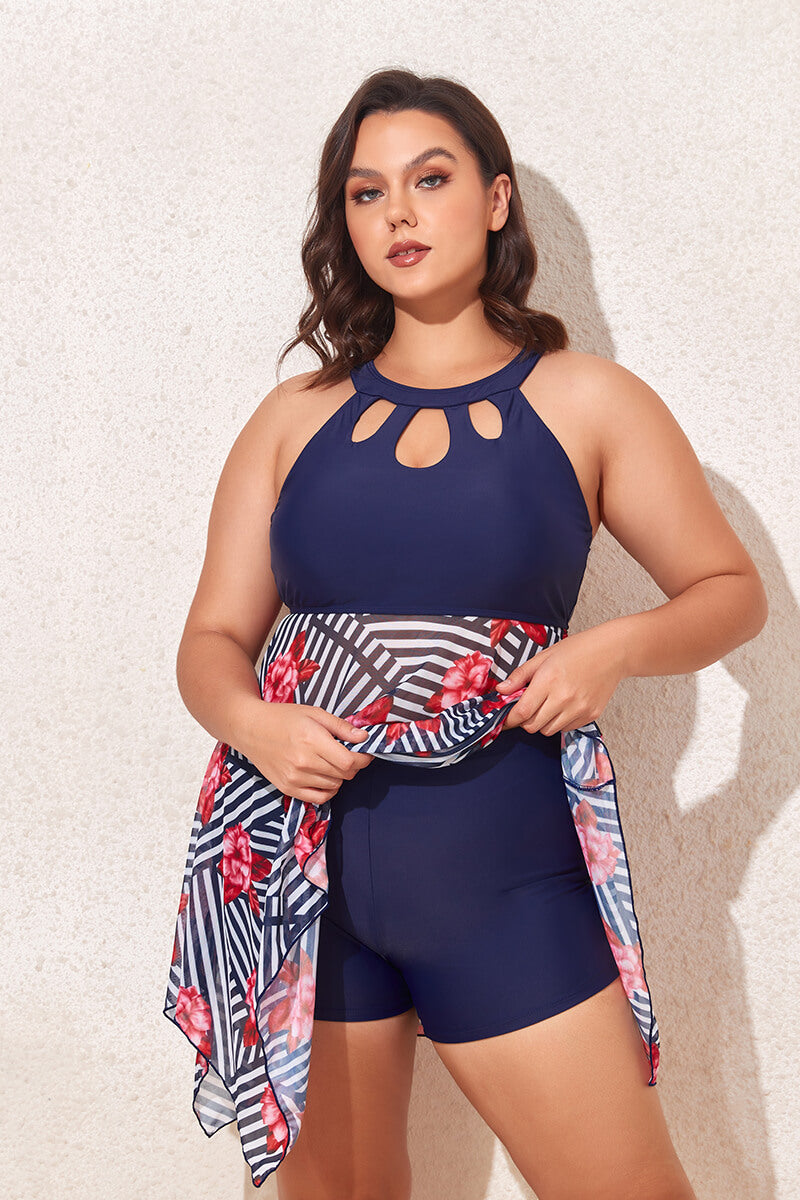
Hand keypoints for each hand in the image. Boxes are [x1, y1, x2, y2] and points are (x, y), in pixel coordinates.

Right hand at [246, 703, 373, 806]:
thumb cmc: (283, 718)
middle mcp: (303, 762)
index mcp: (312, 740)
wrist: (251, 729)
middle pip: (344, 775)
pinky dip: (329, 790)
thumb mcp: (315, 714)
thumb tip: (364, 737)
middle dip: (353, 766)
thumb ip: (341, 727)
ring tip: (332, 762)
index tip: (365, 753)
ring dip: (340, 776)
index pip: (349, 761)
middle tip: (349, 754)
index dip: (363, 759)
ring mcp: (294, 778)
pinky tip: (326, 778)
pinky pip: (319, 798)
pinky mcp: (287, 788)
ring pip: (334, 786)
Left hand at [495, 624, 625, 734]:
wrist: (613, 652)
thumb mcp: (544, 657)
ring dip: (542, 722)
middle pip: (533, 726)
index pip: (522, 712)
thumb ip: (520, 675)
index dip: (509, 719)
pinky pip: (566, 728)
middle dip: (525, 721)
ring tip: (547, 704)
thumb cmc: (578, 650)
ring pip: (549, 731)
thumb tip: (501, 690)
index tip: (505, 719)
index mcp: (548, 680)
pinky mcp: (591, 715)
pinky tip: (563, 705)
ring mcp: (579, 709)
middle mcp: (564, 698)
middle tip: (527, 708)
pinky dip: (559, 722)